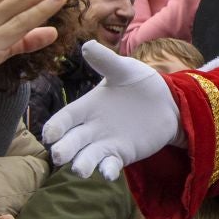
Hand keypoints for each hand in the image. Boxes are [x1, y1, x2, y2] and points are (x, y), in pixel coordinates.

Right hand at [44, 40, 181, 179]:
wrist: (167, 101)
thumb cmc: (139, 82)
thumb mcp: (124, 69)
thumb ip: (106, 61)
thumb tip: (87, 45)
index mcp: (86, 106)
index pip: (65, 118)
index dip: (56, 126)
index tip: (50, 135)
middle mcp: (91, 128)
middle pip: (71, 141)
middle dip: (64, 149)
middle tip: (60, 156)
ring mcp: (105, 143)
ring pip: (87, 157)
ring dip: (82, 164)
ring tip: (81, 170)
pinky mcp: (121, 155)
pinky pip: (110, 165)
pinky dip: (107, 170)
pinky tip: (109, 173)